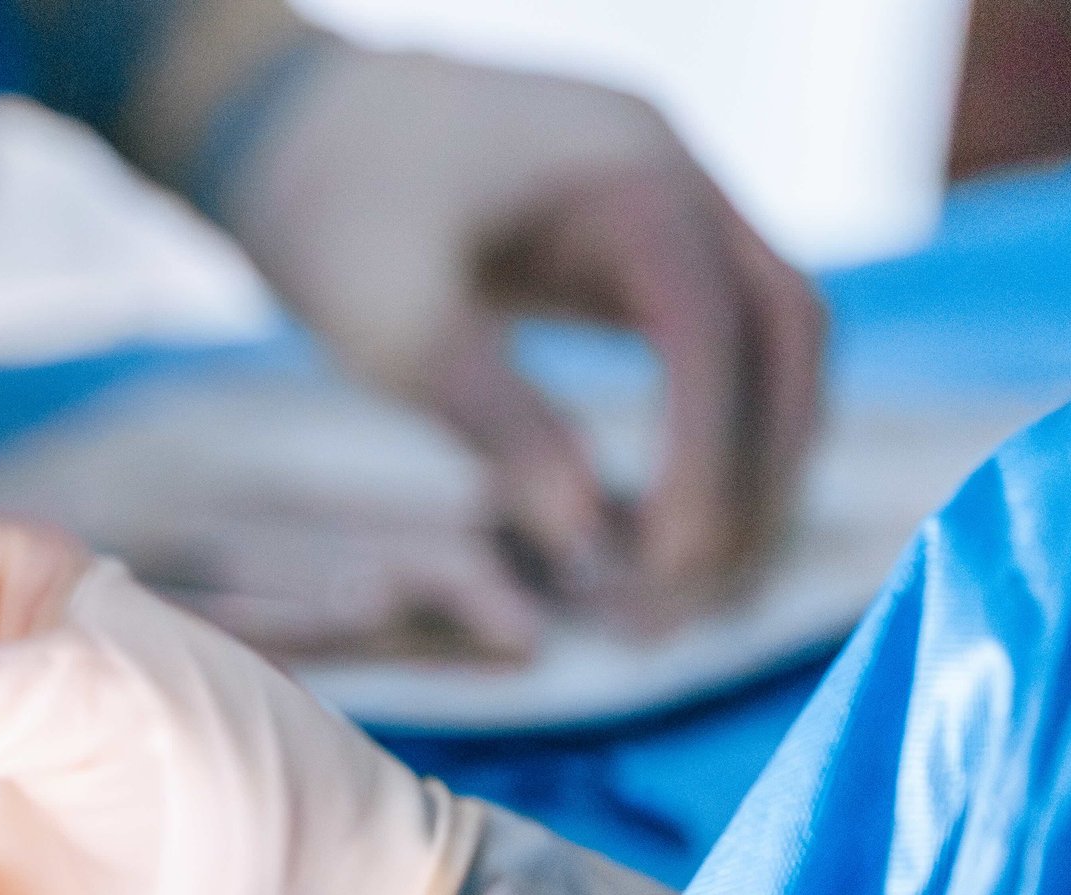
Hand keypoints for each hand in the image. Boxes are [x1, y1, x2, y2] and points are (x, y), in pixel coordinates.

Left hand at [223, 47, 822, 616]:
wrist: (283, 120)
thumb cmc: (327, 209)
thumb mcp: (393, 325)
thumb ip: (495, 420)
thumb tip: (582, 537)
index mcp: (631, 175)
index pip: (719, 327)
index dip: (711, 456)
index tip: (671, 565)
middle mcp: (676, 180)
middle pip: (787, 335)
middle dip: (761, 471)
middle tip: (695, 597)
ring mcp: (666, 210)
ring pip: (766, 345)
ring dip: (747, 465)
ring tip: (675, 590)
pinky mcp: (630, 252)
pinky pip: (710, 348)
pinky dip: (702, 438)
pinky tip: (643, 532)